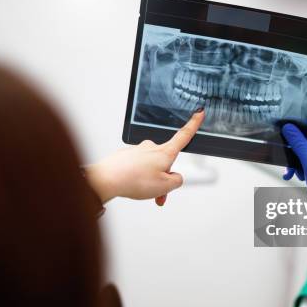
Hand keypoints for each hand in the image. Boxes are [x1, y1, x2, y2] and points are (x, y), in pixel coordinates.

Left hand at [86, 110, 204, 204]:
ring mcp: (138, 151)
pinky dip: (138, 179)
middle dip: (164, 179)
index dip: (194, 124)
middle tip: (158, 194)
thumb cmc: (134, 180)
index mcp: (165, 152)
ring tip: (142, 192)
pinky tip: (131, 185)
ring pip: (151, 168)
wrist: (107, 179)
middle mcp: (152, 147)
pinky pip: (138, 169)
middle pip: (166, 163)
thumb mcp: (165, 186)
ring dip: (150, 181)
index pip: (183, 136)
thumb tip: (174, 177)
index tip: (199, 112)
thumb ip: (176, 181)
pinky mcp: (126, 156)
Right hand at [281, 121, 306, 187]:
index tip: (282, 129)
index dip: (297, 128)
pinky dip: (302, 168)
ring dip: (297, 162)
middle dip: (296, 151)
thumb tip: (288, 128)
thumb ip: (298, 142)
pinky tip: (297, 176)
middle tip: (287, 158)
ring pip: (306, 151)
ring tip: (294, 172)